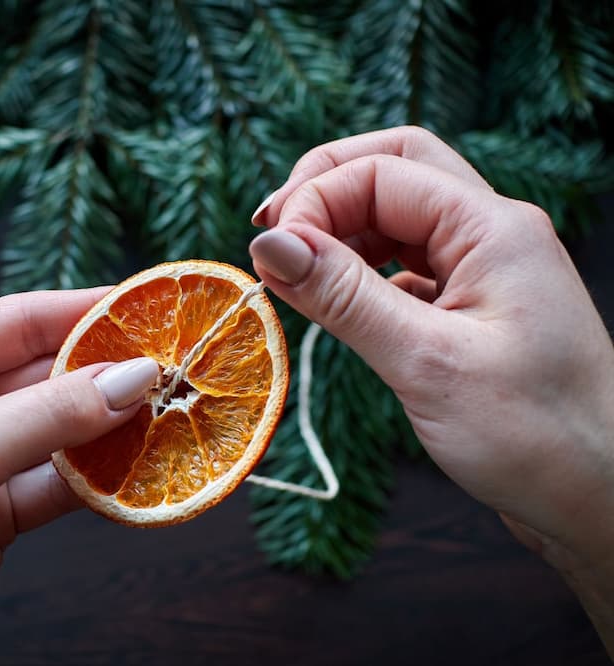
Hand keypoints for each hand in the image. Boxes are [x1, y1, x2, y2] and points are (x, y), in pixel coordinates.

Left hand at [0, 289, 159, 664]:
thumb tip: (135, 376)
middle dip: (105, 373)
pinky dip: (97, 479)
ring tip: (170, 414)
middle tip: (174, 368)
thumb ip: (49, 415)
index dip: (81, 312)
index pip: (13, 320)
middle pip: (42, 374)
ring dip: (108, 428)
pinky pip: (57, 482)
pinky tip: (139, 470)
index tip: (148, 307)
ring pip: (56, 430)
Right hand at [248, 126, 613, 652]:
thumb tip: (271, 244)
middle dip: (326, 188)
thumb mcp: (426, 362)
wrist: (602, 497)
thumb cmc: (537, 436)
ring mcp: (483, 268)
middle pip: (395, 166)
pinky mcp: (471, 305)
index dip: (314, 203)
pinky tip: (337, 304)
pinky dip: (361, 271)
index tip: (269, 258)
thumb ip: (345, 295)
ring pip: (398, 214)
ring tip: (298, 274)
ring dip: (341, 230)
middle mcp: (490, 233)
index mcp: (492, 228)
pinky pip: (405, 263)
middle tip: (273, 235)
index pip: (381, 173)